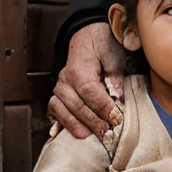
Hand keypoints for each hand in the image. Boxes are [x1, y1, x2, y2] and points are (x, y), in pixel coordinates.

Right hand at [50, 24, 123, 139]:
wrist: (88, 35)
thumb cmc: (102, 44)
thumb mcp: (113, 54)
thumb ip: (115, 75)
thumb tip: (117, 96)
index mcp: (78, 68)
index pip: (89, 91)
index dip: (102, 107)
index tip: (116, 118)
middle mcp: (65, 79)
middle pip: (75, 103)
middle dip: (91, 120)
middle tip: (106, 132)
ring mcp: (59, 87)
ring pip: (60, 109)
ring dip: (73, 124)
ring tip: (88, 135)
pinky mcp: (58, 94)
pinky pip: (54, 110)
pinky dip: (59, 123)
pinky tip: (64, 134)